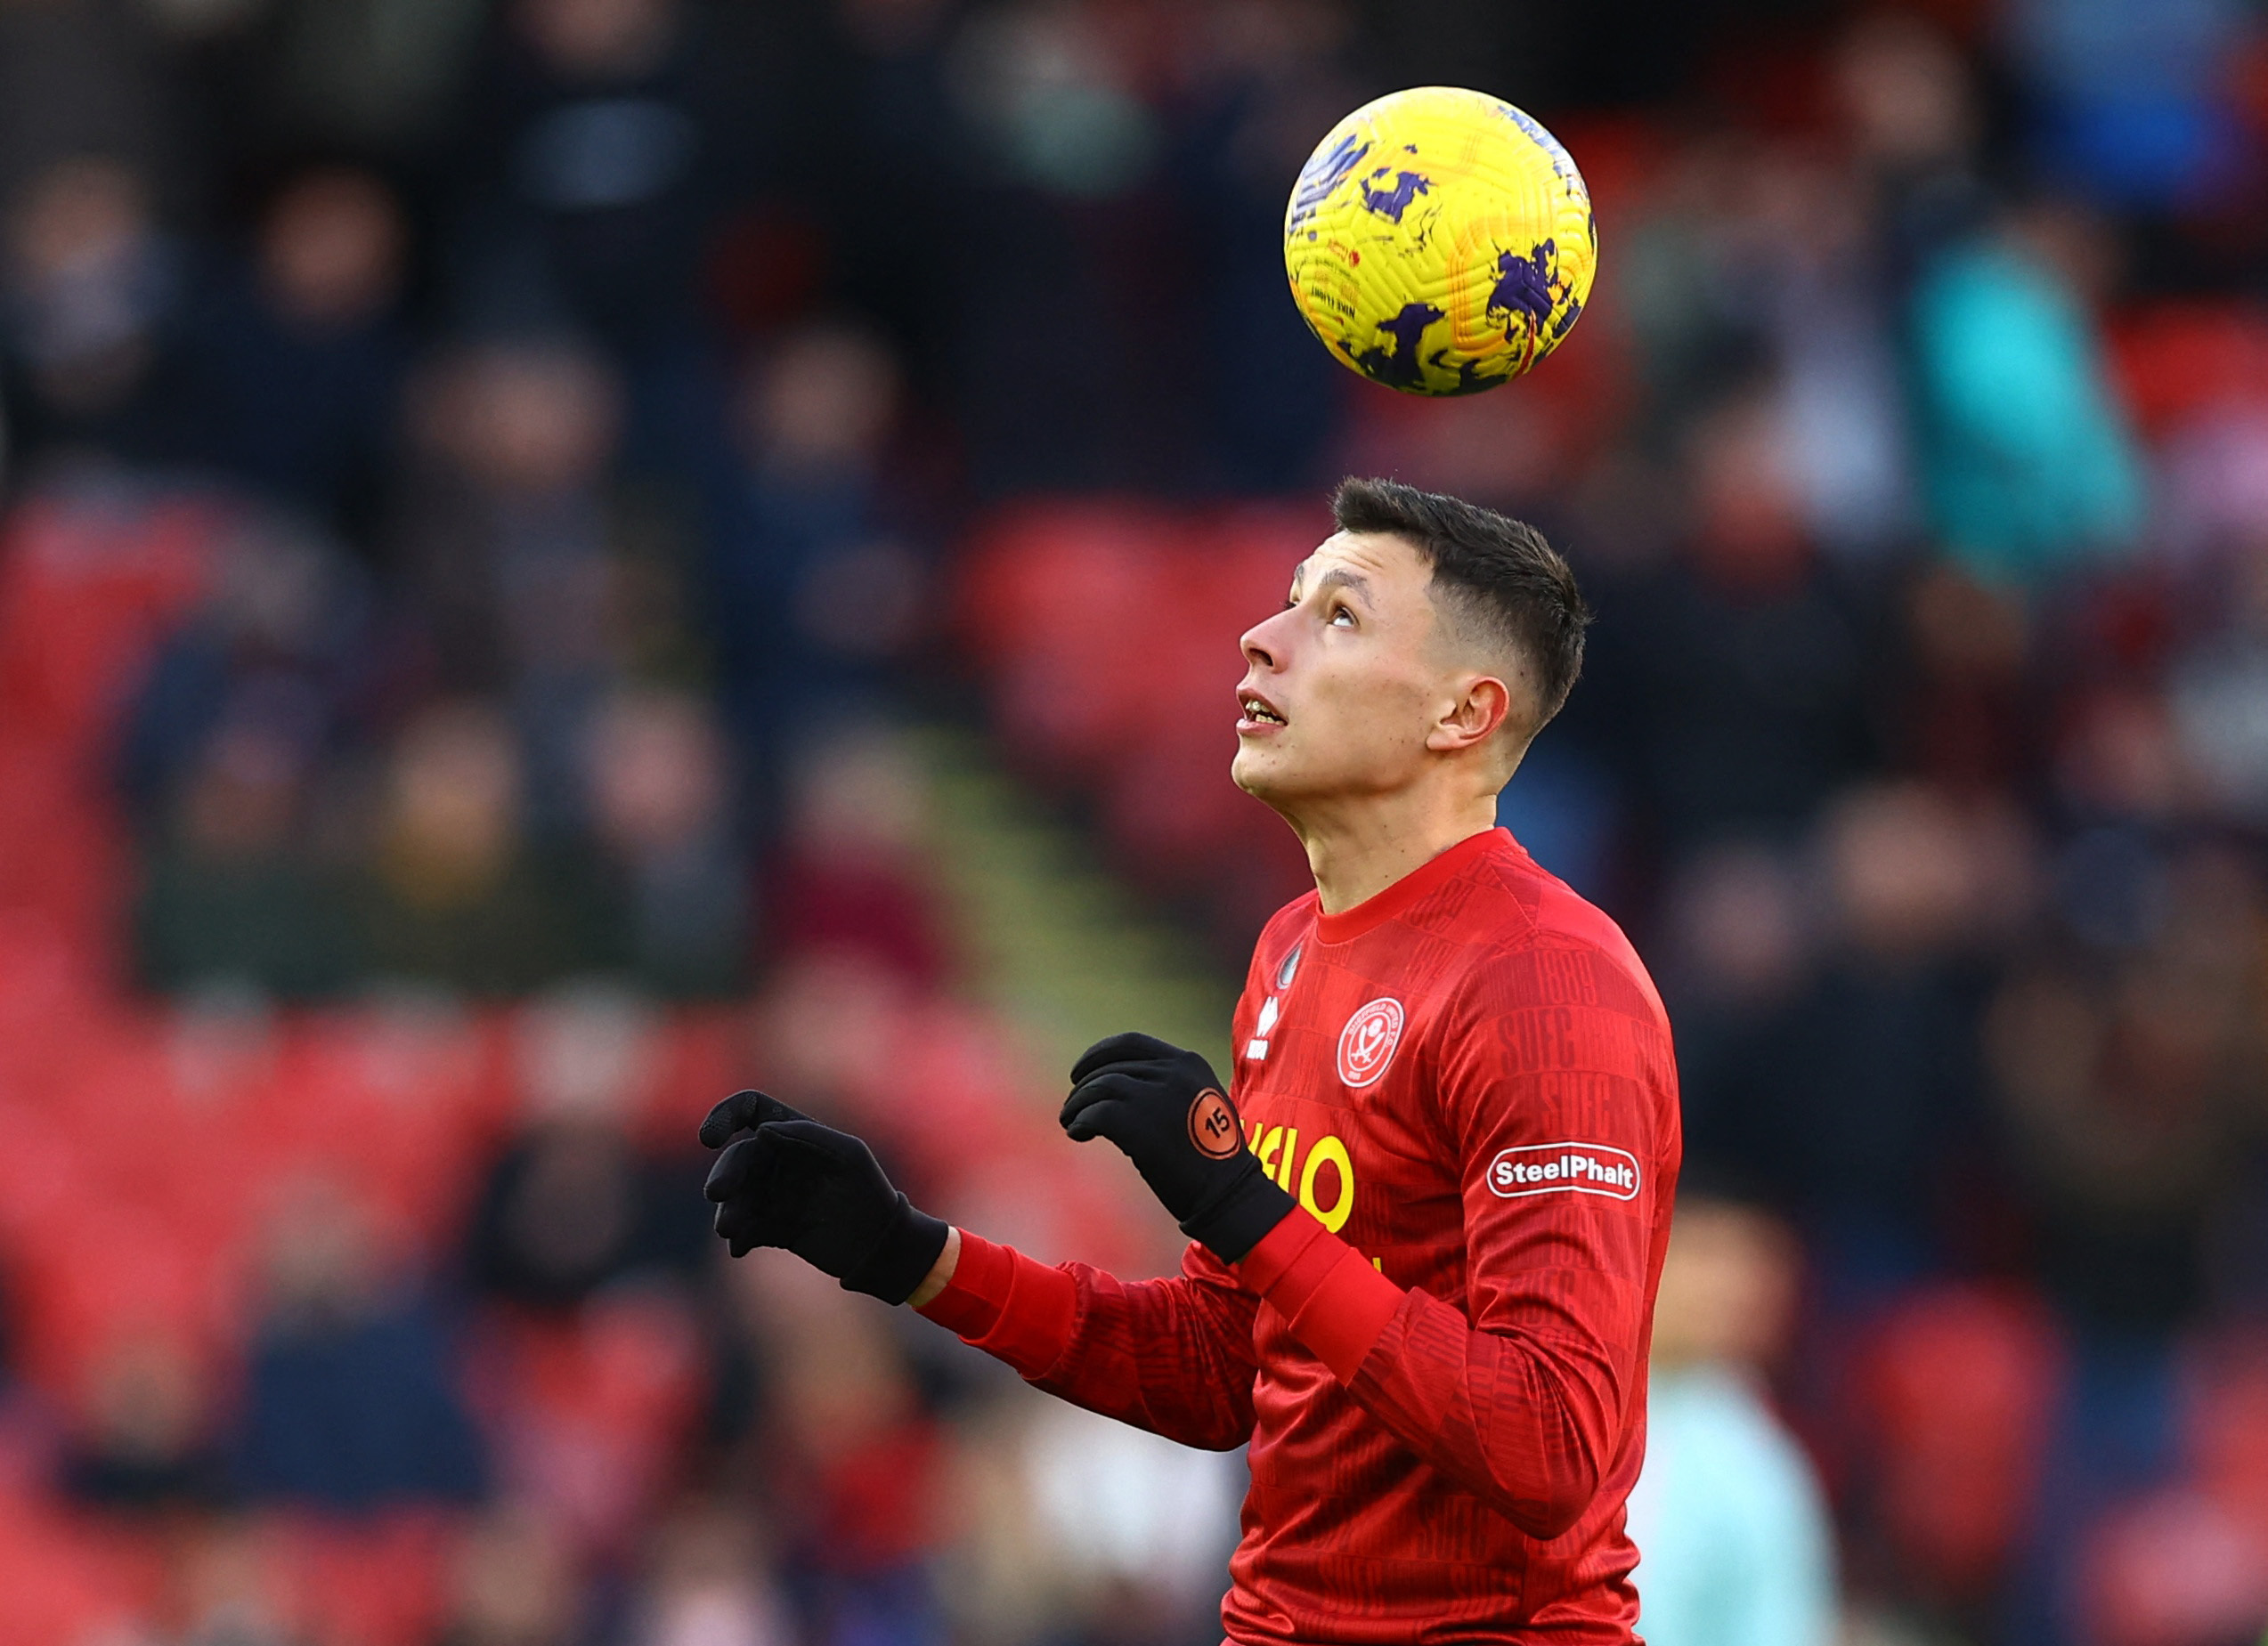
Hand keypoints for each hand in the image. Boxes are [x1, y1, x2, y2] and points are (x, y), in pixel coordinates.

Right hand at [699, 1090, 949, 1304]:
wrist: (880, 1244)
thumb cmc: (869, 1190)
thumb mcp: (849, 1155)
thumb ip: (809, 1136)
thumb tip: (762, 1131)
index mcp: (794, 1133)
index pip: (750, 1110)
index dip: (724, 1115)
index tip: (709, 1138)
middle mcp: (777, 1161)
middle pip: (737, 1158)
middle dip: (725, 1173)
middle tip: (718, 1193)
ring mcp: (771, 1195)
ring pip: (736, 1197)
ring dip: (728, 1210)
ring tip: (729, 1228)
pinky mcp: (771, 1228)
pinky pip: (745, 1230)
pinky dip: (738, 1237)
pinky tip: (741, 1247)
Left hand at [1060, 1033, 1295, 1262]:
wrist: (1229, 1194)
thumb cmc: (1216, 1161)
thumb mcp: (1202, 1105)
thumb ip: (1170, 1088)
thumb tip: (1122, 1087)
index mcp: (1189, 1064)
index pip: (1131, 1043)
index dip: (1099, 1054)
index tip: (1081, 1071)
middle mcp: (1172, 1072)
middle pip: (1109, 1065)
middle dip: (1084, 1083)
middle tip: (1073, 1105)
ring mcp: (1155, 1094)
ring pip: (1098, 1087)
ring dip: (1078, 1105)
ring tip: (1071, 1123)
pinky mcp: (1138, 1122)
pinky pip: (1095, 1113)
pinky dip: (1081, 1122)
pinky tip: (1079, 1134)